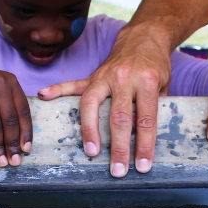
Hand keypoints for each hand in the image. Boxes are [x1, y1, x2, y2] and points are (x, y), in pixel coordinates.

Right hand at [38, 22, 171, 176]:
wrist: (144, 37)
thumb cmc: (156, 66)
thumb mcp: (164, 85)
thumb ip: (152, 107)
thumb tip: (139, 135)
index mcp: (146, 81)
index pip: (145, 119)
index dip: (144, 144)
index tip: (142, 166)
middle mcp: (124, 78)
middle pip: (118, 117)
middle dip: (118, 147)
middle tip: (117, 170)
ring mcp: (105, 76)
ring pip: (92, 105)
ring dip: (90, 130)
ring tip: (91, 151)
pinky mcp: (93, 75)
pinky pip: (73, 84)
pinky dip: (57, 89)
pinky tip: (44, 95)